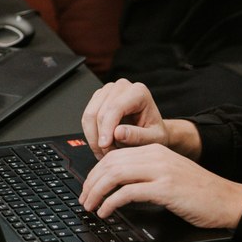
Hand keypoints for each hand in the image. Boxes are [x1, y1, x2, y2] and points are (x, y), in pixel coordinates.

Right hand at [80, 78, 199, 158]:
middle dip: (100, 137)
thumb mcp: (153, 138)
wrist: (151, 130)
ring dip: (93, 137)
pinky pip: (86, 117)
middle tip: (107, 154)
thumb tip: (117, 133)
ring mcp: (108, 91)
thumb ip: (138, 136)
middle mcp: (121, 87)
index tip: (105, 146)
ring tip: (105, 152)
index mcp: (138, 92)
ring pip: (89, 114)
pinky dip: (91, 134)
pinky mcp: (98, 98)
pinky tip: (101, 144)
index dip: (107, 128)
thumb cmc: (155, 133)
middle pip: (99, 111)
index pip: (115, 108)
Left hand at [80, 142, 241, 230]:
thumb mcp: (168, 175)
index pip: (114, 155)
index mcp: (155, 150)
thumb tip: (117, 187)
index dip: (95, 172)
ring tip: (90, 206)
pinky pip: (128, 192)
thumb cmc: (200, 193)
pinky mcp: (165, 189)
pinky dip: (112, 202)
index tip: (87, 188)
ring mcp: (161, 171)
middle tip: (84, 199)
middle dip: (91, 183)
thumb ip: (145, 175)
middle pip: (110, 164)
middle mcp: (156, 157)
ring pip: (115, 175)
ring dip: (97, 192)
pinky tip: (107, 211)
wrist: (228, 200)